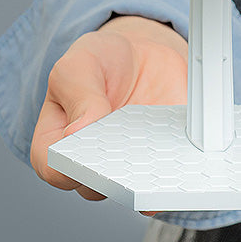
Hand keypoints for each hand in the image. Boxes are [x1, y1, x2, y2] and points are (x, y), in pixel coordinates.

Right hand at [29, 15, 187, 200]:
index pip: (54, 169)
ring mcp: (129, 162)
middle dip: (113, 177)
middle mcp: (92, 160)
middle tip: (131, 158)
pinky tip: (186, 159)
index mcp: (57, 141)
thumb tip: (77, 131)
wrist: (144, 54)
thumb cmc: (101, 61)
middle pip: (96, 187)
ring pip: (136, 187)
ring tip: (162, 157)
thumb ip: (77, 94)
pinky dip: (178, 171)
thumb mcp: (79, 64)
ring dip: (148, 177)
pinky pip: (168, 176)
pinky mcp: (161, 157)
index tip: (88, 155)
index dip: (67, 169)